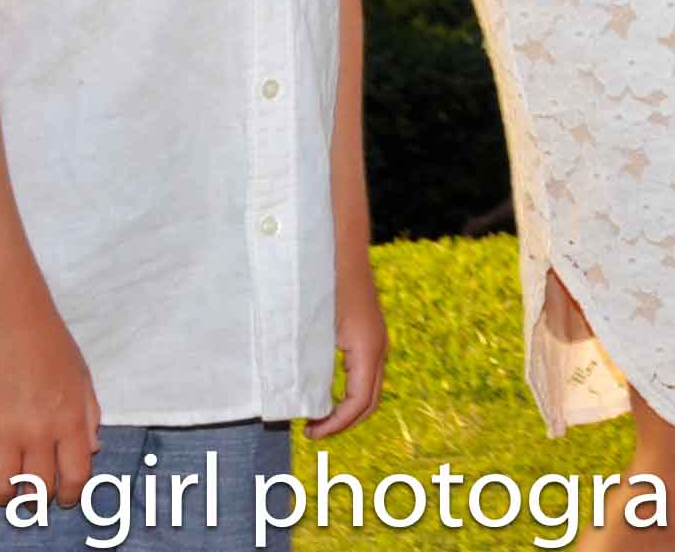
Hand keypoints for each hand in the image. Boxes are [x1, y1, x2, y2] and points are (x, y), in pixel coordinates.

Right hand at [0, 294, 96, 501]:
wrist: (7, 318)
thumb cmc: (50, 345)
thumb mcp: (81, 377)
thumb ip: (89, 416)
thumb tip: (92, 451)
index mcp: (72, 420)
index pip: (76, 477)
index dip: (71, 495)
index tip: (64, 497)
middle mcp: (40, 431)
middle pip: (38, 490)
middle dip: (36, 502)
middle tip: (31, 498)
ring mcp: (4, 431)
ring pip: (2, 490)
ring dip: (4, 495)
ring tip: (5, 488)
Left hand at [315, 257, 387, 436]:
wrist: (339, 243)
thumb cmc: (320, 281)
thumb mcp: (308, 328)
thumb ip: (306, 365)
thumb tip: (296, 403)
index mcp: (366, 348)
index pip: (359, 402)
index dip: (336, 425)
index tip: (309, 433)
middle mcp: (378, 346)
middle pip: (371, 400)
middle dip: (344, 422)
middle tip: (312, 431)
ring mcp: (376, 338)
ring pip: (370, 386)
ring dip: (347, 408)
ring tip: (317, 415)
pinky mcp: (368, 332)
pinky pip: (365, 372)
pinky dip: (349, 391)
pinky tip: (324, 388)